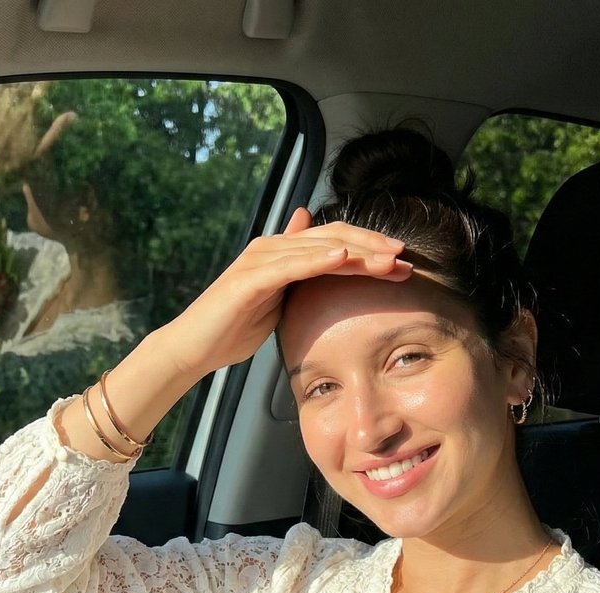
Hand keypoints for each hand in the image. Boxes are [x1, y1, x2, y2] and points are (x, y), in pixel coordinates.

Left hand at [0, 82, 76, 217]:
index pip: (41, 89)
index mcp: (29, 114)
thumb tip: (73, 115)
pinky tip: (11, 89)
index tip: (54, 78)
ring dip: (21, 83)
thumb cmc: (14, 169)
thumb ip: (55, 131)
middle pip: (26, 84)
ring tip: (28, 84)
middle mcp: (13, 105)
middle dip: (34, 82)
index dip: (48, 82)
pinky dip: (7, 87)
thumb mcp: (39, 154)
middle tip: (40, 82)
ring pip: (12, 85)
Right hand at [164, 207, 412, 377]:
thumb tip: (323, 263)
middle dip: (373, 245)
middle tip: (405, 257)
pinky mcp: (251, 278)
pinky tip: (345, 258)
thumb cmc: (232, 329)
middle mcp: (272, 248)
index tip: (402, 263)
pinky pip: (292, 264)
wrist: (194, 348)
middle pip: (333, 237)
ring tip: (388, 258)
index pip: (335, 241)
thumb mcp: (275, 304)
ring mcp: (261, 259)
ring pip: (319, 248)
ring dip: (357, 251)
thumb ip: (299, 284)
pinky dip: (319, 258)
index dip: (370, 248)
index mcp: (282, 254)